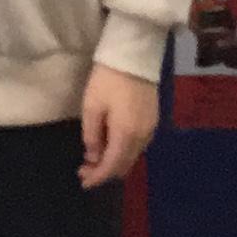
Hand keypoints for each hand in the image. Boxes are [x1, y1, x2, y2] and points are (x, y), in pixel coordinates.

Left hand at [78, 65, 157, 189]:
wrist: (135, 54)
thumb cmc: (108, 78)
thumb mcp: (92, 106)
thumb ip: (92, 135)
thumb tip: (93, 158)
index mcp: (126, 135)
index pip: (112, 166)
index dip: (97, 177)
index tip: (83, 182)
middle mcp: (142, 137)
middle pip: (124, 165)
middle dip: (104, 172)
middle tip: (85, 169)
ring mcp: (151, 129)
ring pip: (132, 156)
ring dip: (114, 161)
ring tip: (95, 158)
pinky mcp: (153, 120)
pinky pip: (138, 145)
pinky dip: (124, 151)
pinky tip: (111, 145)